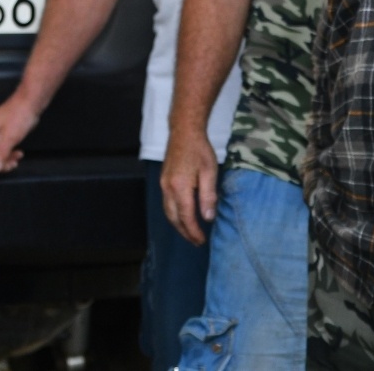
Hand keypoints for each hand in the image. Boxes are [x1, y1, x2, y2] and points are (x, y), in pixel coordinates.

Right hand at [0, 94, 40, 173]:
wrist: (30, 104)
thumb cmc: (18, 115)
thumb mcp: (9, 138)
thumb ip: (0, 154)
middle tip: (10, 164)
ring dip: (5, 160)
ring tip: (16, 158)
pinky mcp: (1, 136)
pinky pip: (1, 150)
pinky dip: (8, 155)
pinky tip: (18, 153)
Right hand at [161, 125, 218, 245]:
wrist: (184, 132)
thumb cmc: (199, 150)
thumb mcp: (209, 172)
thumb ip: (208, 196)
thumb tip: (208, 218)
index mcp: (180, 186)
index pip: (186, 216)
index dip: (193, 231)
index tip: (201, 241)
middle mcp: (168, 187)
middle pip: (173, 218)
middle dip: (184, 232)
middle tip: (197, 242)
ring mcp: (163, 184)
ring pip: (168, 211)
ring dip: (178, 225)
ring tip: (190, 233)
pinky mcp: (163, 181)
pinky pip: (166, 203)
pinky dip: (174, 214)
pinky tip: (183, 216)